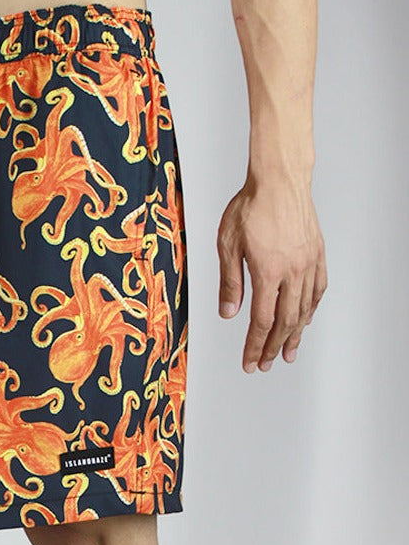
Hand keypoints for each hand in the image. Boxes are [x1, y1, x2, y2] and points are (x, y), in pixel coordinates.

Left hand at [217, 174, 326, 372]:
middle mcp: (293, 271)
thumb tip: (229, 313)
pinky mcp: (317, 254)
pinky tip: (304, 319)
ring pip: (304, 309)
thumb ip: (230, 281)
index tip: (249, 362)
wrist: (279, 180)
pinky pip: (317, 289)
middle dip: (274, 347)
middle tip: (265, 365)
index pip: (262, 321)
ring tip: (289, 353)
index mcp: (268, 272)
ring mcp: (308, 263)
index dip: (255, 346)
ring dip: (295, 334)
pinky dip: (310, 309)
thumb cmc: (250, 207)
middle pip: (285, 321)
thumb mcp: (228, 245)